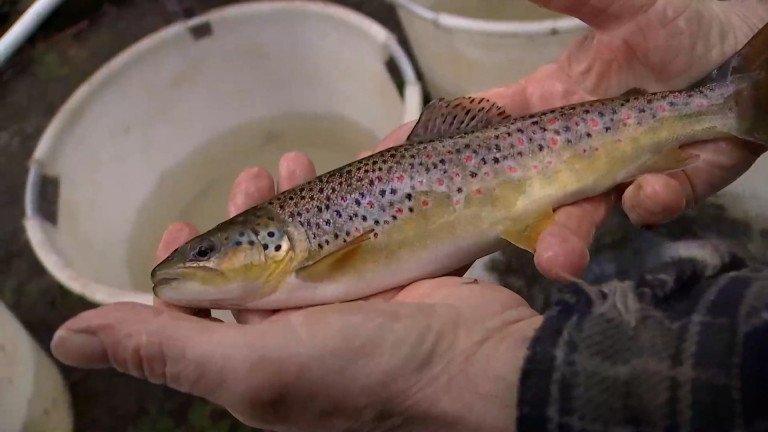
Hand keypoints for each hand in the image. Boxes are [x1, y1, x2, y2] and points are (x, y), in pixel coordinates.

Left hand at [51, 153, 541, 431]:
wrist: (479, 364)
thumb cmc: (366, 370)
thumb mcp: (255, 366)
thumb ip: (167, 350)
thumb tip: (70, 341)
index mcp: (258, 364)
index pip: (201, 316)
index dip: (185, 268)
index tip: (180, 223)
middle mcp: (298, 339)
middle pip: (255, 272)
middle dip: (244, 219)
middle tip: (248, 178)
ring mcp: (345, 309)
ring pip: (304, 247)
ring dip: (292, 203)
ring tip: (292, 161)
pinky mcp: (386, 282)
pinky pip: (351, 236)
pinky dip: (342, 203)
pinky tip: (344, 173)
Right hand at [362, 0, 767, 280]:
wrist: (763, 44)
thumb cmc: (692, 14)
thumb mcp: (619, 3)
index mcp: (549, 103)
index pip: (476, 130)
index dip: (431, 147)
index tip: (383, 164)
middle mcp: (577, 144)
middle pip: (523, 189)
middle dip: (483, 212)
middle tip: (450, 241)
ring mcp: (627, 166)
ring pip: (588, 211)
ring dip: (570, 235)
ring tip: (556, 259)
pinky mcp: (680, 178)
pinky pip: (660, 197)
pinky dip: (656, 196)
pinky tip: (650, 191)